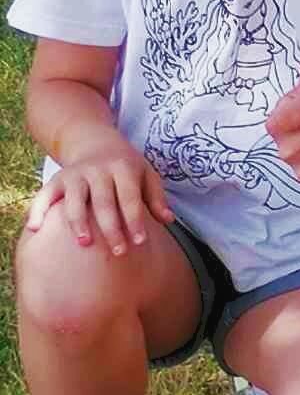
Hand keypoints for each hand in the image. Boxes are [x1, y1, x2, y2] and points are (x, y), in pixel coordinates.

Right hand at [26, 137, 173, 254]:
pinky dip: (37, 211)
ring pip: (75, 201)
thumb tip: (169, 220)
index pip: (130, 198)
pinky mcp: (56, 179)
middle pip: (104, 202)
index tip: (140, 242)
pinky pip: (44, 196)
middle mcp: (98, 170)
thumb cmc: (126, 167)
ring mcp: (75, 175)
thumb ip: (156, 197)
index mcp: (123, 169)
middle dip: (111, 228)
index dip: (135, 220)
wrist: (96, 143)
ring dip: (79, 222)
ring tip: (85, 243)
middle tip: (118, 252)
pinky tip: (35, 229)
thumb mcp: (146, 174)